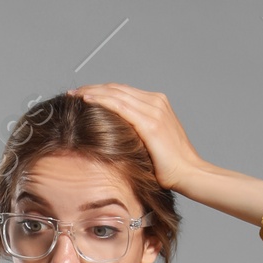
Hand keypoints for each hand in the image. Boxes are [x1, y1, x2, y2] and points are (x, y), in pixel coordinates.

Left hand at [74, 83, 202, 190]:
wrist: (189, 173)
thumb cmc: (171, 166)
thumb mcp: (153, 142)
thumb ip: (138, 132)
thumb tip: (116, 136)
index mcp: (158, 104)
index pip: (124, 91)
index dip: (103, 91)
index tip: (84, 95)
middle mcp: (156, 102)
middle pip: (118, 88)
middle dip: (93, 88)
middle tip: (73, 93)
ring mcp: (154, 110)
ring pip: (116, 93)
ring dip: (92, 92)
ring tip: (74, 95)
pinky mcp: (149, 122)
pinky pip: (119, 105)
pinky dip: (101, 100)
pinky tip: (86, 100)